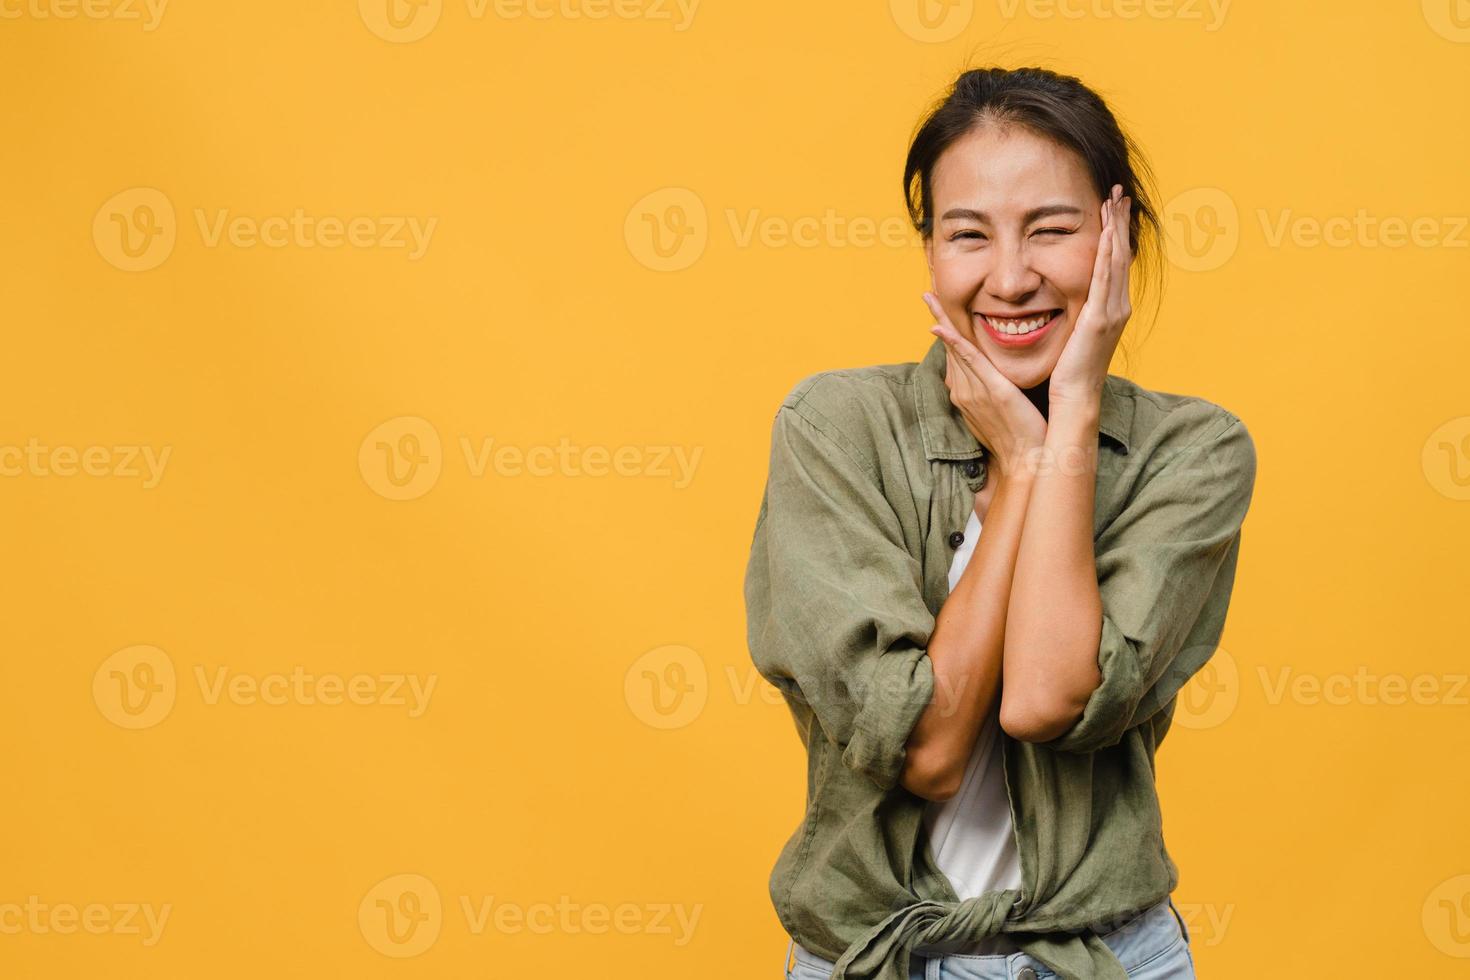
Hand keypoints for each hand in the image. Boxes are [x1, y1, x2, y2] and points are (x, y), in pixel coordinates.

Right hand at [924, 291, 1046, 477]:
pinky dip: (955, 343)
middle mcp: (964, 390)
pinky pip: (970, 362)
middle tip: (927, 292)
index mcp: (967, 393)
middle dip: (937, 318)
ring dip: (942, 321)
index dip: (946, 331)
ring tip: (932, 298)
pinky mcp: (992, 391)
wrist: (1029, 460)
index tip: (938, 310)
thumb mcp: (1002, 409)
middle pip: (948, 348)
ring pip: (955, 349)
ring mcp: (975, 391)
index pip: (955, 355)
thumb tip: (994, 377)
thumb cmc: (1020, 437)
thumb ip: (993, 390)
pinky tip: (943, 328)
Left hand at [1048, 184, 1132, 403]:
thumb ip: (1072, 317)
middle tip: (1119, 193)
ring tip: (1115, 200)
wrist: (1073, 401)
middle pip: (1120, 255)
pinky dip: (1107, 252)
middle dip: (1120, 222)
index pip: (1113, 265)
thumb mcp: (1073, 337)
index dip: (1115, 235)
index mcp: (1109, 311)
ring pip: (1116, 260)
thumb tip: (1061, 302)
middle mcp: (1116, 308)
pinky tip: (1108, 230)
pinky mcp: (1098, 319)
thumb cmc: (1067, 376)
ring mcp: (1111, 313)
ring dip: (1116, 228)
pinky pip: (1104, 278)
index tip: (1111, 209)